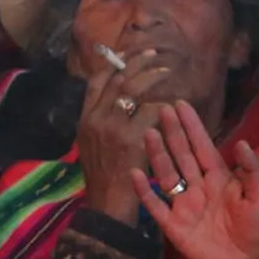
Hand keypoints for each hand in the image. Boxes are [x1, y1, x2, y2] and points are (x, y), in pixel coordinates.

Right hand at [77, 48, 175, 222]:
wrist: (106, 207)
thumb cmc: (103, 179)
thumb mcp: (91, 145)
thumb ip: (100, 121)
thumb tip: (116, 97)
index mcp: (85, 119)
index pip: (96, 80)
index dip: (113, 62)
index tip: (128, 51)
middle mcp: (95, 119)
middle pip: (116, 78)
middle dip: (137, 61)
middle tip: (154, 53)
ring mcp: (112, 128)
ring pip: (133, 89)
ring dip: (152, 75)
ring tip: (167, 69)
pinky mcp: (131, 140)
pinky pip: (150, 111)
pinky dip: (162, 103)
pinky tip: (174, 101)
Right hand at [133, 102, 258, 258]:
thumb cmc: (257, 231)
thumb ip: (252, 171)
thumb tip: (241, 143)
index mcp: (220, 179)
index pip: (202, 147)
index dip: (192, 127)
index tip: (181, 105)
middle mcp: (198, 187)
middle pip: (182, 156)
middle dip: (173, 134)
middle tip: (161, 110)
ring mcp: (183, 206)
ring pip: (167, 175)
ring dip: (158, 155)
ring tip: (148, 134)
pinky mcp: (173, 226)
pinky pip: (155, 206)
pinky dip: (144, 191)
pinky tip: (135, 174)